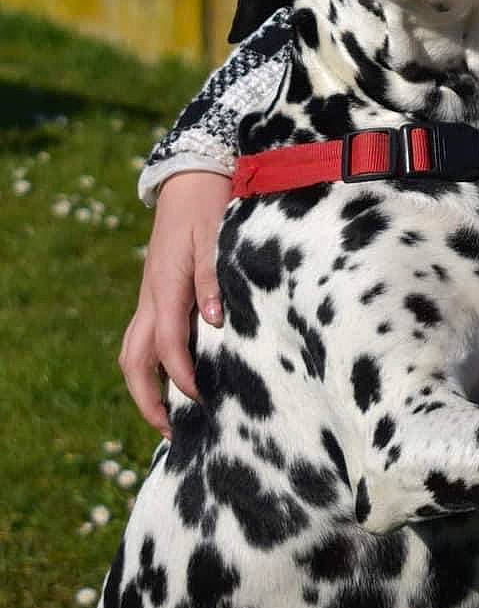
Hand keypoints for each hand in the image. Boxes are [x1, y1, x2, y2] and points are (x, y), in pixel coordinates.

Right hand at [119, 171, 231, 433]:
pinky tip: (174, 378)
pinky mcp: (158, 293)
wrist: (191, 175)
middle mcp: (152, 296)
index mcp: (167, 285)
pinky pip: (144, 337)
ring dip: (145, 386)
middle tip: (170, 432)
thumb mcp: (216, 236)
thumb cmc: (209, 203)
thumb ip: (214, 278)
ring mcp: (151, 296)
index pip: (166, 344)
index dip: (181, 376)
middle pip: (134, 359)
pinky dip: (152, 365)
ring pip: (133, 350)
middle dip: (147, 399)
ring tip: (168, 418)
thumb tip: (212, 322)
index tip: (201, 400)